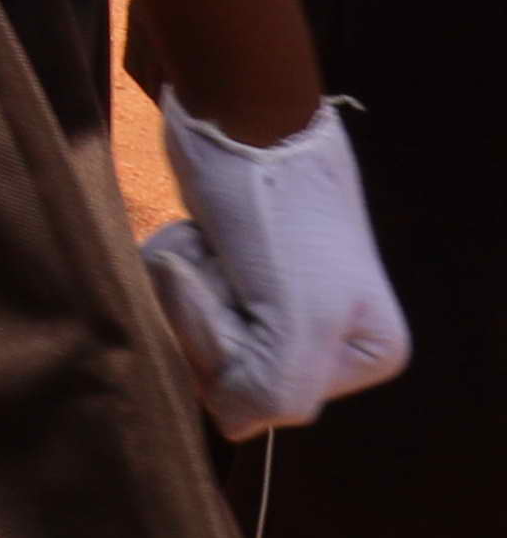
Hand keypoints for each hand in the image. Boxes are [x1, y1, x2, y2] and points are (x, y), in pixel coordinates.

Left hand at [145, 92, 409, 434]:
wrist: (241, 114)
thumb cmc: (276, 211)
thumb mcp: (298, 315)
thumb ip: (277, 388)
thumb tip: (234, 422)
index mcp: (366, 354)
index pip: (269, 404)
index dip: (233, 357)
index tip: (244, 301)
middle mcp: (327, 334)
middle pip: (227, 371)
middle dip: (204, 319)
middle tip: (220, 264)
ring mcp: (276, 297)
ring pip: (194, 332)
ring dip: (183, 288)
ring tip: (208, 244)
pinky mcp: (231, 263)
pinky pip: (178, 296)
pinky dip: (171, 265)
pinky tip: (193, 234)